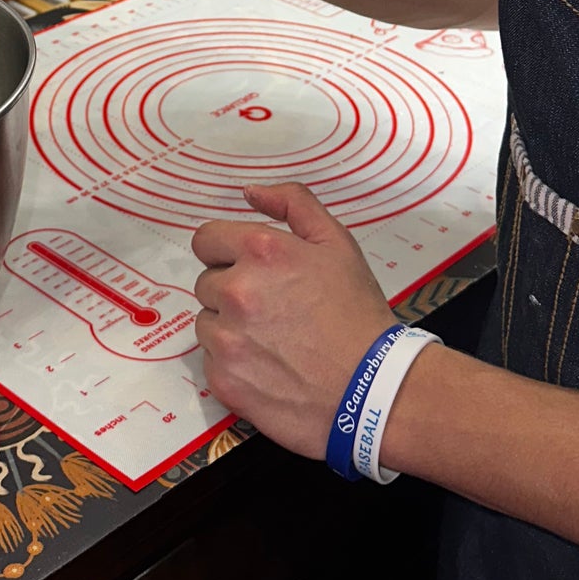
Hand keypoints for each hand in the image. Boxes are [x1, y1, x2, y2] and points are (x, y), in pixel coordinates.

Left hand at [192, 183, 396, 459]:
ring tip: (274, 339)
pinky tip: (270, 366)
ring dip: (230, 327)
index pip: (206, 240)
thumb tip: (250, 192)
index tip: (251, 268)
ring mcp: (226, 340)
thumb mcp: (337, 242)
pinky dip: (234, 363)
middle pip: (207, 283)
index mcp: (260, 252)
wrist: (372, 387)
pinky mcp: (224, 380)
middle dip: (233, 290)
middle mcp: (235, 292)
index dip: (229, 252)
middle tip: (275, 308)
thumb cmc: (357, 313)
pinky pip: (212, 362)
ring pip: (207, 323)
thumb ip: (293, 203)